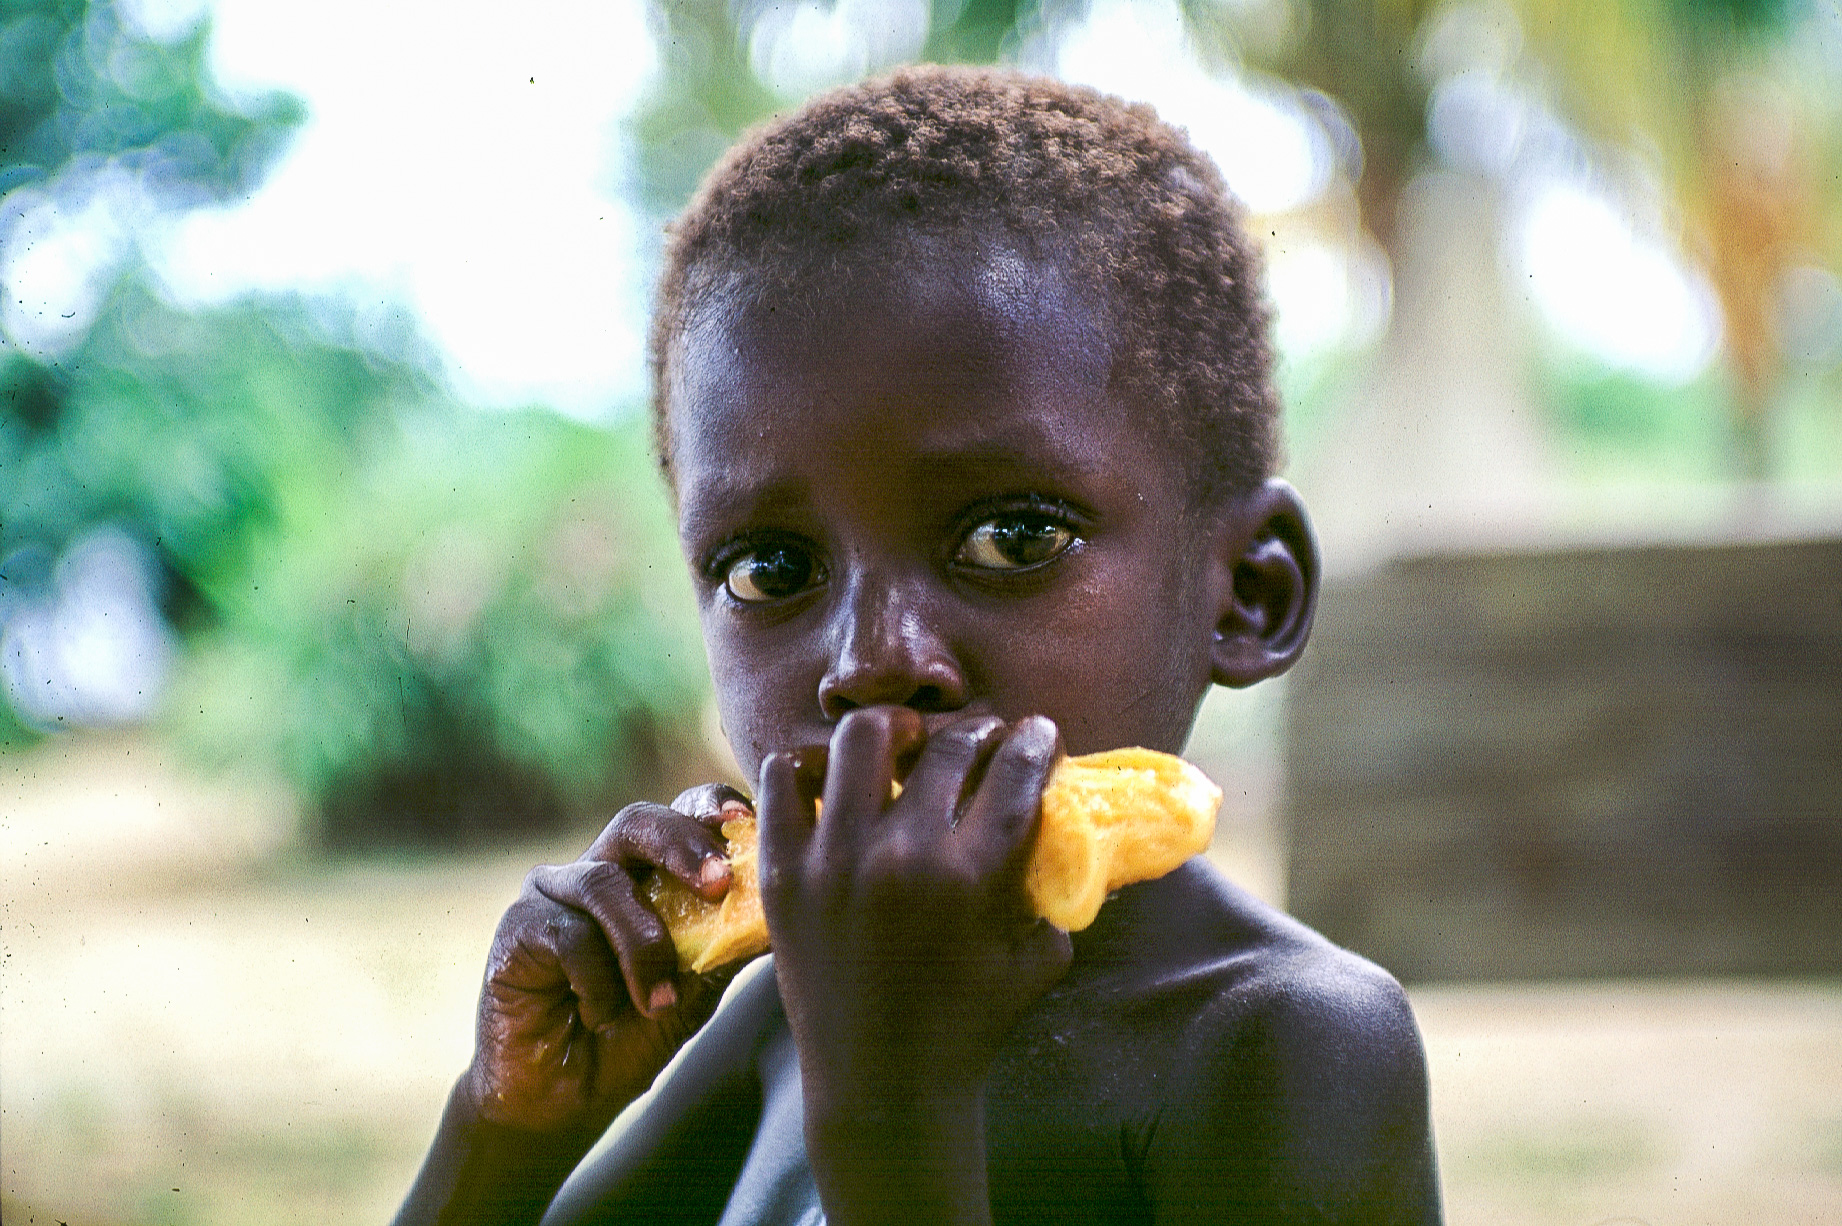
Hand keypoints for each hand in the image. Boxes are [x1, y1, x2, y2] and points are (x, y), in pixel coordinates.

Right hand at [461, 783, 751, 1136]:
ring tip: (659, 1001)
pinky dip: (597, 981)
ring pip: (605, 883)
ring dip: (643, 945)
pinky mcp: (518, 926)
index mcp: (647, 871)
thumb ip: (728, 945)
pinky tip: (598, 1014)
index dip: (711, 807)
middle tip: (720, 883)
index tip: (743, 821)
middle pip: (638, 822)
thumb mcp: (696, 990)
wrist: (565, 1100)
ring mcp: (553, 892)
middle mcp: (600, 868)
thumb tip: (783, 910)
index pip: (680, 814)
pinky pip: (569, 934)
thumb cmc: (633, 1034)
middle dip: (682, 845)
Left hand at [757, 708, 1072, 1114]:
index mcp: (972, 877)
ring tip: (907, 742)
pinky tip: (833, 778)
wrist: (882, 1086)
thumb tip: (1061, 821)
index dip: (1034, 741)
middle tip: (982, 740)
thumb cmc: (970, 1026)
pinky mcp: (783, 872)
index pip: (1014, 771)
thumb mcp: (1037, 957)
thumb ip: (1050, 887)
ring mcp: (834, 859)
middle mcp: (902, 856)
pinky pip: (783, 779)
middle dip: (978, 732)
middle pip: (949, 745)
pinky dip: (810, 766)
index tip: (1038, 734)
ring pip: (862, 737)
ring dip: (897, 729)